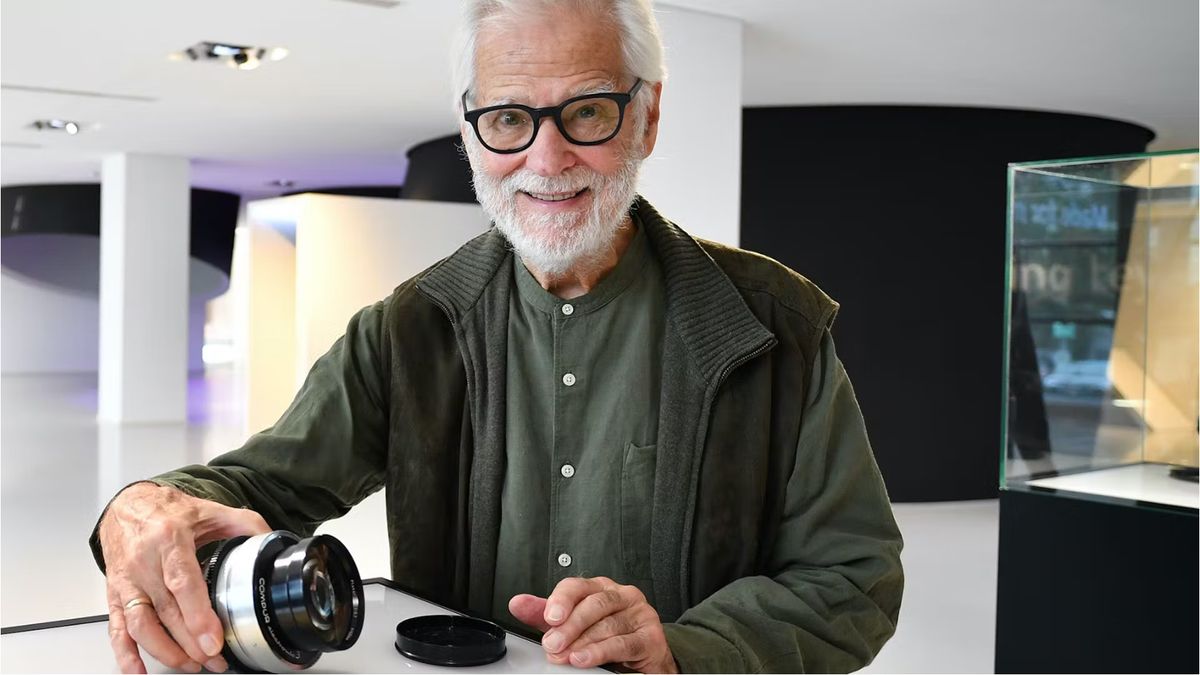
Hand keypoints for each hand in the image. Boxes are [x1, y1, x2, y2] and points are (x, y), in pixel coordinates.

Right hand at [98, 482, 271, 673]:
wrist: (128, 505)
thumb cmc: (168, 511)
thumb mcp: (210, 510)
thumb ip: (245, 524)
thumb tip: (272, 543)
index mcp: (170, 539)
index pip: (183, 583)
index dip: (198, 616)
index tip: (213, 640)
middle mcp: (144, 563)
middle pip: (166, 612)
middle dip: (190, 643)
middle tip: (214, 660)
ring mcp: (127, 581)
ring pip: (141, 625)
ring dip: (165, 651)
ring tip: (191, 665)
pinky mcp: (115, 595)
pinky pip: (116, 629)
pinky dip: (125, 654)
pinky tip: (139, 671)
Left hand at [509, 577, 676, 672]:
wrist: (646, 658)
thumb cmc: (610, 637)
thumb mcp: (573, 625)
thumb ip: (546, 614)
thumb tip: (518, 603)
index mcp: (600, 588)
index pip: (577, 586)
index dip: (561, 599)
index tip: (548, 618)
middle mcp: (621, 596)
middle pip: (593, 604)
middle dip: (569, 626)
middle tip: (552, 644)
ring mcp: (639, 614)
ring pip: (608, 625)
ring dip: (582, 642)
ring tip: (566, 656)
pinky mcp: (651, 636)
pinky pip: (624, 643)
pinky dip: (601, 652)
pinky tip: (584, 659)